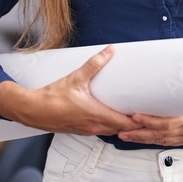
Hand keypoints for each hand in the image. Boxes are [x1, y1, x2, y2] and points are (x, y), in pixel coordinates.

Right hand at [0, 46, 142, 135]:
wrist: (31, 110)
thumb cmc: (51, 97)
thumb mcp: (75, 78)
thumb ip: (94, 64)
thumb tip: (110, 50)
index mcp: (95, 115)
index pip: (125, 123)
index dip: (139, 122)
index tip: (151, 116)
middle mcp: (93, 126)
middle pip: (121, 129)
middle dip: (135, 124)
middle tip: (147, 114)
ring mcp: (87, 130)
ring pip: (111, 131)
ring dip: (123, 126)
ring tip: (134, 115)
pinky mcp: (81, 130)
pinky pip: (101, 130)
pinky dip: (111, 126)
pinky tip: (112, 116)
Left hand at [117, 110, 182, 145]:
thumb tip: (176, 64)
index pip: (170, 122)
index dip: (151, 120)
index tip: (135, 115)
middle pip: (162, 133)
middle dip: (140, 132)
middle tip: (121, 128)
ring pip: (163, 140)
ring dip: (143, 138)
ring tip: (125, 134)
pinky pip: (171, 142)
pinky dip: (156, 141)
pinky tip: (144, 138)